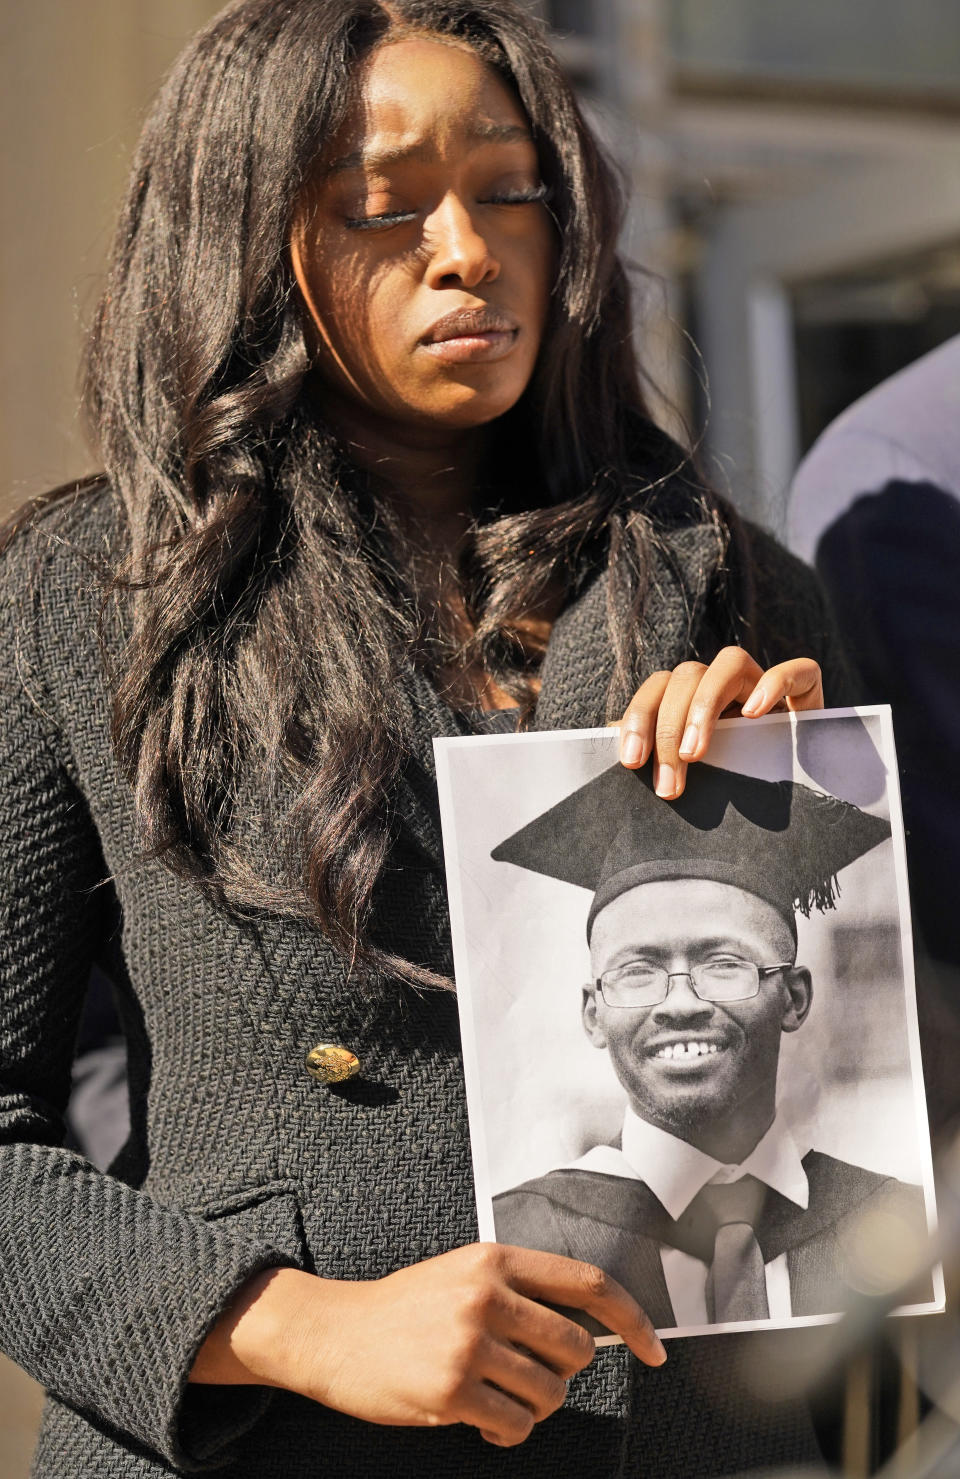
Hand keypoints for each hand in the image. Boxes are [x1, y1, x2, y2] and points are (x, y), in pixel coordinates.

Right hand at [191, 1244, 665, 1447]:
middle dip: (563, 1374)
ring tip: (495, 1395)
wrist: (334, 1333)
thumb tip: (595, 1330)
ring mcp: (468, 1342)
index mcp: (495, 1259)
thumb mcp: (464, 1275)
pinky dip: (505, 1431)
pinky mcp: (451, 1389)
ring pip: (550, 1393)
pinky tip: (477, 1416)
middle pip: (576, 1348)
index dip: (633, 1319)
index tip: (654, 1351)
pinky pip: (515, 1426)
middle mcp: (487, 1295)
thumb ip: (521, 1291)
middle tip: (527, 1375)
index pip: (589, 1283)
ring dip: (532, 1406)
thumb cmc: (406, 1309)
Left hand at [613, 647, 822, 798]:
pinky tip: (756, 714)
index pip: (657, 687)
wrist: (801, 793)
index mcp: (691, 697)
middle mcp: (725, 684)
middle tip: (669, 783)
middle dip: (668, 730)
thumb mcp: (687, 772)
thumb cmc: (731, 784)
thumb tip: (610, 744)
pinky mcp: (808, 693)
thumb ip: (655, 754)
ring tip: (695, 753)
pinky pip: (799, 670)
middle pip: (686, 676)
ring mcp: (765, 683)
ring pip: (730, 661)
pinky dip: (776, 683)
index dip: (638, 717)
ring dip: (705, 706)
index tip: (630, 761)